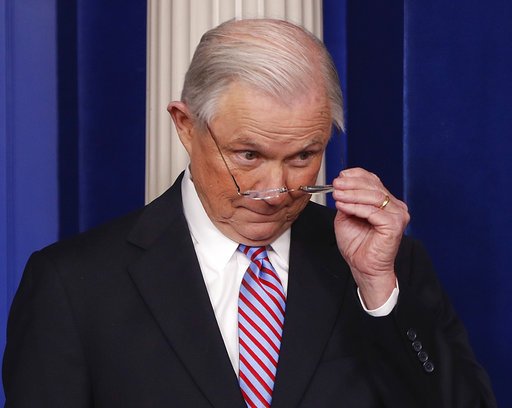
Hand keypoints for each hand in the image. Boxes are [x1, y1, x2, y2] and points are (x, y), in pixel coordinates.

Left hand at [332, 168, 409, 308]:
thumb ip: (346, 201)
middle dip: (352, 184)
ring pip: (374, 196)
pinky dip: (356, 207)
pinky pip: (373, 212)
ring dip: (352, 194)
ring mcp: (398, 215)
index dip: (356, 175)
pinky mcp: (394, 225)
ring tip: (337, 195)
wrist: (364, 267)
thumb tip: (340, 187)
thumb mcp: (346, 217)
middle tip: (336, 184)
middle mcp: (395, 206)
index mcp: (386, 202)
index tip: (340, 176)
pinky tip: (343, 206)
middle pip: (374, 186)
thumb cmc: (357, 245)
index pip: (373, 181)